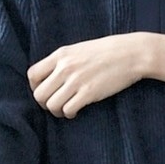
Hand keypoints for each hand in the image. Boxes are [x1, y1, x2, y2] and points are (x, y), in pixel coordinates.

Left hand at [27, 33, 147, 116]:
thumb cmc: (107, 52)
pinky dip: (69, 114)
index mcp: (60, 55)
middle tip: (55, 104)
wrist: (131, 53)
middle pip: (39, 94)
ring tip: (66, 109)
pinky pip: (68, 110)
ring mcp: (76, 80)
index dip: (35, 87)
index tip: (46, 92)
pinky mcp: (89, 92)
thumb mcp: (79, 49)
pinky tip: (76, 111)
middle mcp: (65, 67)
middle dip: (44, 103)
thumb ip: (63, 61)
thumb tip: (50, 77)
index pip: (32, 74)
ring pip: (51, 105)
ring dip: (56, 111)